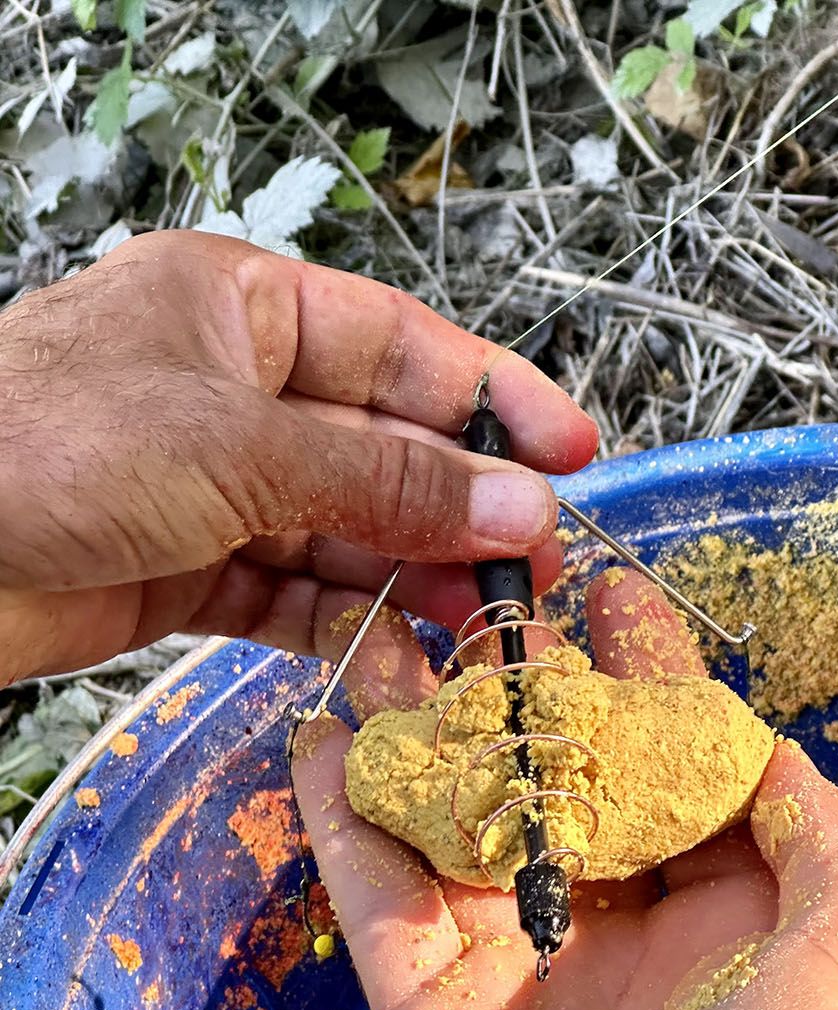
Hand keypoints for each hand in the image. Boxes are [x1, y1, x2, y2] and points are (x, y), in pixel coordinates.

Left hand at [0, 231, 596, 684]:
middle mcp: (238, 397)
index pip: (402, 348)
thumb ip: (384, 482)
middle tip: (535, 569)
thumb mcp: (237, 446)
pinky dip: (350, 629)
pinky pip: (298, 598)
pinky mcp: (194, 573)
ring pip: (351, 535)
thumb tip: (516, 504)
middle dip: (463, 512)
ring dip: (415, 583)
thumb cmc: (37, 446)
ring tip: (481, 630)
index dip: (494, 401)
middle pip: (386, 453)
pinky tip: (400, 656)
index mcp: (244, 313)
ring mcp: (218, 490)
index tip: (572, 452)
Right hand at [293, 570, 837, 1009]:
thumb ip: (831, 845)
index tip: (617, 594)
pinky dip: (344, 811)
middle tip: (496, 596)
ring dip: (425, 723)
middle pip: (559, 773)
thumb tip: (773, 752)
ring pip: (458, 812)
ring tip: (394, 634)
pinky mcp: (423, 1003)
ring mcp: (509, 960)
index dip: (651, 673)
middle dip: (530, 681)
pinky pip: (374, 890)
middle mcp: (612, 925)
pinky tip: (321, 732)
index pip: (674, 763)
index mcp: (717, 915)